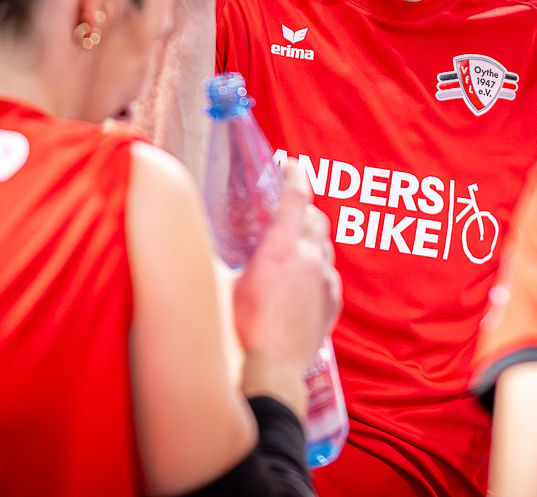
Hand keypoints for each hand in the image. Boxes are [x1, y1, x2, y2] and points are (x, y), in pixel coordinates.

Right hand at [232, 164, 340, 409]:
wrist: (271, 371)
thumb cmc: (242, 331)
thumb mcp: (227, 287)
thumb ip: (229, 260)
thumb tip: (205, 246)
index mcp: (280, 249)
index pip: (296, 198)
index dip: (296, 175)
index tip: (292, 165)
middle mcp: (308, 259)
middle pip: (315, 218)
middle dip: (303, 209)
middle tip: (288, 210)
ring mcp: (324, 281)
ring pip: (324, 246)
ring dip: (310, 240)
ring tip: (291, 248)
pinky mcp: (332, 302)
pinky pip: (329, 274)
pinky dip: (318, 269)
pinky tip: (303, 280)